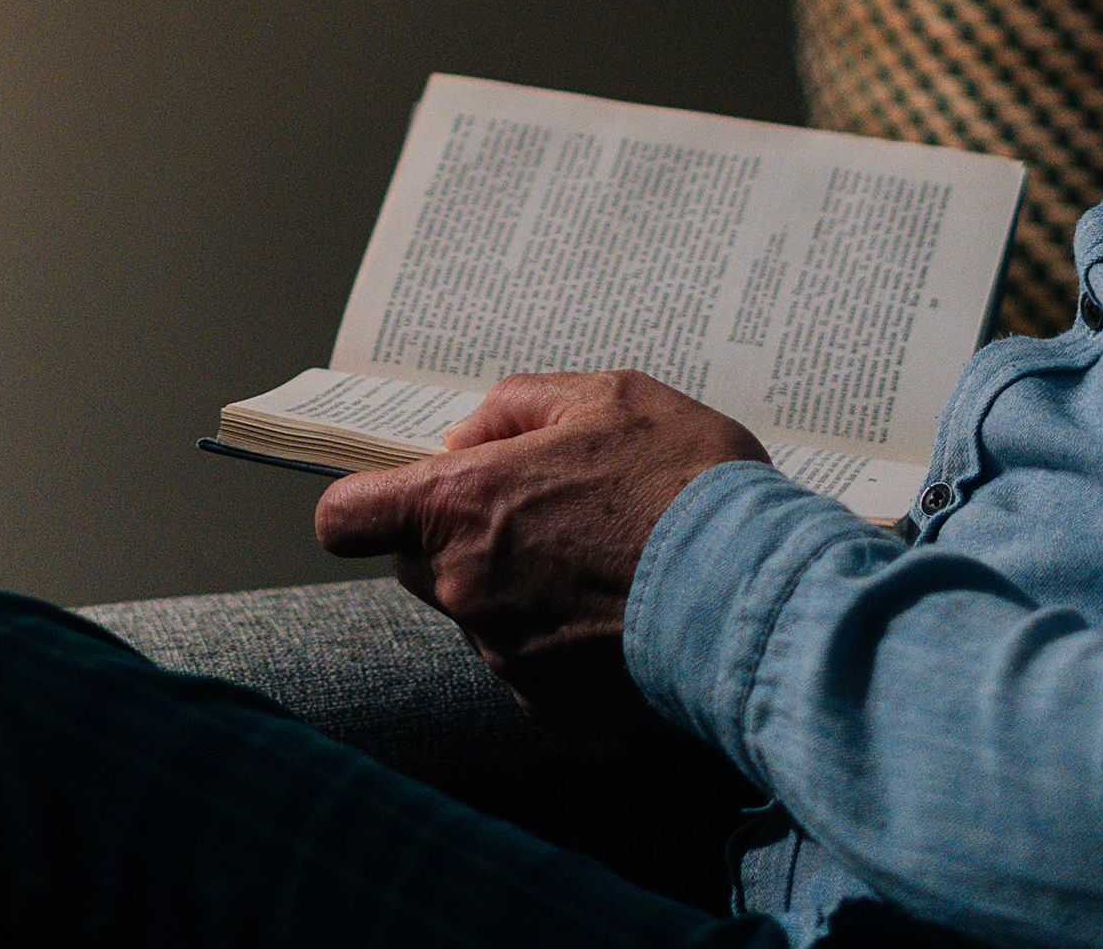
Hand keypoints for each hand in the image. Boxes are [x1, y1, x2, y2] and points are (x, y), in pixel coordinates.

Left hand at [313, 369, 766, 718]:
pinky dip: (561, 641)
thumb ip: (517, 406)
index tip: (404, 496)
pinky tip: (621, 611)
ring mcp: (503, 653)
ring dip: (517, 590)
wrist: (757, 592)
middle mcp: (465, 587)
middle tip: (543, 515)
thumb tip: (469, 438)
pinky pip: (529, 664)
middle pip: (418, 565)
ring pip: (478, 615)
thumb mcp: (608, 396)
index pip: (346, 518)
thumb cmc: (684, 481)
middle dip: (460, 540)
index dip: (366, 505)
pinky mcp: (547, 705)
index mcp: (462, 505)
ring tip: (604, 562)